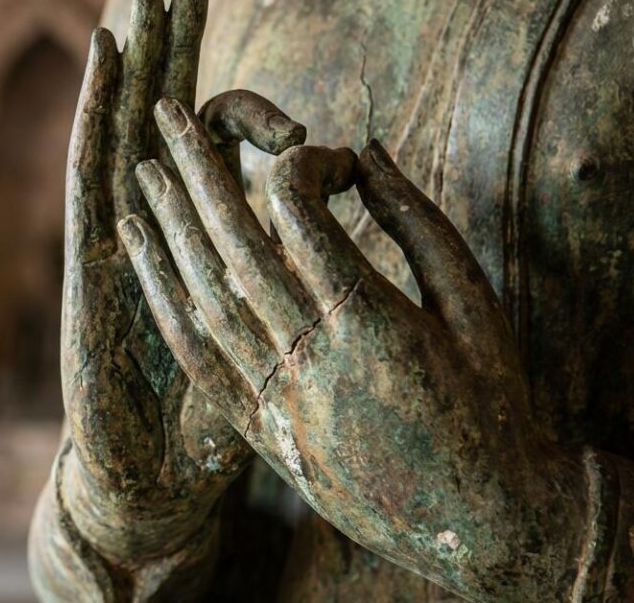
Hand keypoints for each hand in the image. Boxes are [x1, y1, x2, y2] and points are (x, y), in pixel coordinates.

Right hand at [56, 0, 257, 563]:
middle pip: (164, 130)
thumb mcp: (285, 352)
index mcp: (205, 259)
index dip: (256, 127)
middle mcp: (153, 240)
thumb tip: (346, 220)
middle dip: (174, 55)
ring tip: (140, 2)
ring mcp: (114, 248)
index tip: (310, 140)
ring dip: (132, 69)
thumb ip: (312, 286)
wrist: (146, 490)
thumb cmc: (217, 429)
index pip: (226, 169)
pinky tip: (105, 64)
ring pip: (125, 137)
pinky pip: (93, 178)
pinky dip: (97, 115)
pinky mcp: (86, 265)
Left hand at [119, 97, 588, 599]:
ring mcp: (277, 396)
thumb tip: (369, 151)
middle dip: (197, 170)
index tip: (328, 157)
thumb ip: (418, 224)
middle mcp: (311, 358)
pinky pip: (195, 353)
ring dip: (169, 226)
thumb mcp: (475, 306)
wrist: (480, 521)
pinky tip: (140, 251)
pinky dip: (162, 295)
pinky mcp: (258, 426)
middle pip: (234, 244)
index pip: (300, 215)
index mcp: (372, 324)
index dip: (304, 167)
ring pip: (204, 295)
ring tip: (143, 169)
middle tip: (166, 111)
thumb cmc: (493, 404)